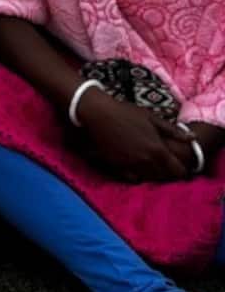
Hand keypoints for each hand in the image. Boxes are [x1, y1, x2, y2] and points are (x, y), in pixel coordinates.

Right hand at [78, 90, 196, 181]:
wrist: (99, 113)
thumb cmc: (126, 112)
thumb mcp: (152, 118)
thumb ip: (173, 131)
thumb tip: (193, 138)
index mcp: (158, 150)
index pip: (177, 170)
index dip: (181, 169)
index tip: (179, 165)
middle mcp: (146, 161)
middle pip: (164, 177)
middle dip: (167, 173)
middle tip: (166, 164)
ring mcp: (131, 164)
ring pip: (149, 178)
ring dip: (153, 174)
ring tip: (152, 165)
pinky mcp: (118, 165)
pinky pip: (133, 177)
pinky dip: (137, 174)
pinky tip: (136, 166)